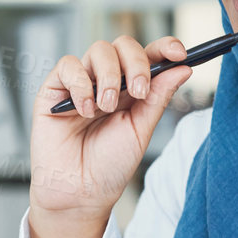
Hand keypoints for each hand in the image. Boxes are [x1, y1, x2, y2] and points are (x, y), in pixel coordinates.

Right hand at [29, 35, 195, 223]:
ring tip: (106, 107)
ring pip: (99, 50)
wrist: (80, 192)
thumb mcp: (141, 130)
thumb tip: (182, 68)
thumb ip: (158, 97)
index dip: (165, 47)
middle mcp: (107, 81)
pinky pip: (68, 65)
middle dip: (137, 63)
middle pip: (124, 45)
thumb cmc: (109, 166)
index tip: (180, 54)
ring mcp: (81, 83)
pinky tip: (84, 110)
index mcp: (131, 89)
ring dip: (109, 77)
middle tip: (139, 92)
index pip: (149, 55)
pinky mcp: (55, 89)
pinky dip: (81, 85)